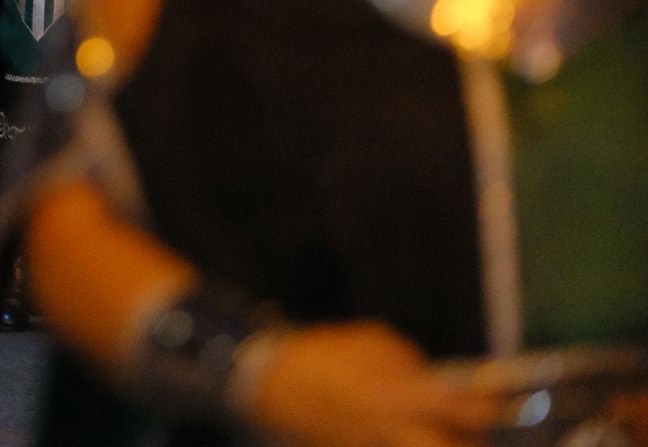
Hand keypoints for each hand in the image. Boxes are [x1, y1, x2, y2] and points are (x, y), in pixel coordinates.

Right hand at [245, 322, 502, 446]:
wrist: (271, 384)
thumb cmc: (322, 356)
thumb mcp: (370, 344)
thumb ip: (409, 363)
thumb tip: (435, 380)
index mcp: (397, 394)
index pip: (461, 406)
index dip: (490, 406)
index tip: (508, 403)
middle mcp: (393, 429)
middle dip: (474, 444)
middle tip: (482, 434)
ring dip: (444, 444)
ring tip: (453, 436)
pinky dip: (411, 443)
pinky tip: (413, 434)